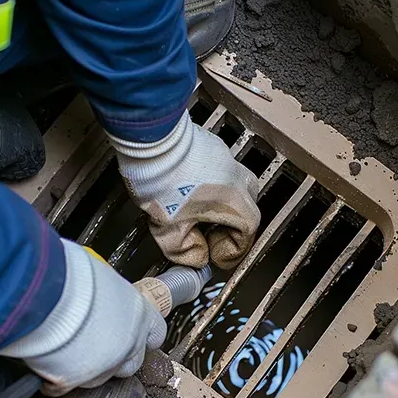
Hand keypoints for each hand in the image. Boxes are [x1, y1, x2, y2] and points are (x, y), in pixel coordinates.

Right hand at [0, 240, 165, 395]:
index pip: (157, 333)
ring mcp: (109, 363)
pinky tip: (44, 366)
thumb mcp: (100, 275)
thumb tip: (97, 289)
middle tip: (93, 346)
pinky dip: (55, 379)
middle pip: (133, 363)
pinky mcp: (81, 379)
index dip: (143, 336)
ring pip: (102, 377)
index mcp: (139, 312)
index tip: (130, 333)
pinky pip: (67, 385)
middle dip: (115, 359)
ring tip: (65, 352)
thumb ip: (107, 292)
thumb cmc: (74, 277)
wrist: (51, 295)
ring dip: (86, 368)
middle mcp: (130, 340)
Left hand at [108, 111, 260, 269]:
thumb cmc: (162, 181)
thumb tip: (196, 257)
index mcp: (234, 203)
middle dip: (231, 227)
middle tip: (211, 237)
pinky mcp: (212, 146)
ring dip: (222, 205)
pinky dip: (212, 187)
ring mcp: (226, 160)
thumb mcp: (169, 231)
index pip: (247, 234)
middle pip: (247, 210)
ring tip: (200, 214)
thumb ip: (186, 251)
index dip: (232, 251)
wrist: (150, 141)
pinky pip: (220, 172)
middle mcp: (237, 179)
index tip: (216, 256)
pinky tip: (189, 192)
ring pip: (235, 189)